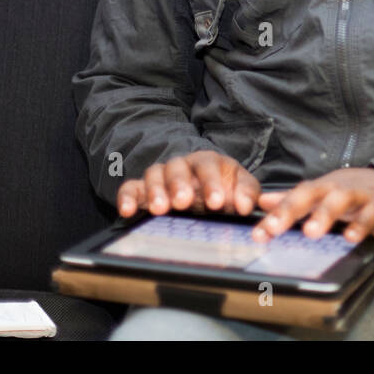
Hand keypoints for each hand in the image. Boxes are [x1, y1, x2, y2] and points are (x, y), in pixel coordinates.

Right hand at [117, 150, 260, 218]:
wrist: (207, 191)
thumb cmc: (226, 189)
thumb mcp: (241, 188)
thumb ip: (247, 194)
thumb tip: (244, 206)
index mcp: (207, 162)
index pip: (207, 166)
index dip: (211, 183)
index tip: (216, 202)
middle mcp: (182, 165)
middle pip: (177, 168)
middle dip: (179, 184)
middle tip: (183, 202)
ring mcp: (161, 176)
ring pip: (153, 175)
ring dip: (155, 191)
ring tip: (160, 209)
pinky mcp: (143, 190)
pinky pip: (131, 188)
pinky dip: (127, 197)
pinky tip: (127, 211)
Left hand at [251, 167, 373, 243]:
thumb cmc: (357, 194)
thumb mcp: (324, 194)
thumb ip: (293, 198)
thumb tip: (262, 201)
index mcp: (322, 188)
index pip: (294, 197)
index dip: (275, 213)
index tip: (259, 233)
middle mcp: (338, 189)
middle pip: (313, 193)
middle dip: (292, 209)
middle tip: (275, 227)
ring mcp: (361, 196)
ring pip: (342, 199)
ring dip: (325, 213)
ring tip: (311, 231)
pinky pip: (372, 215)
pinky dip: (361, 225)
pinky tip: (351, 238)